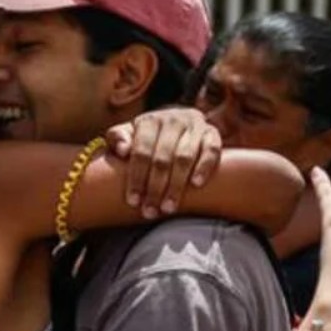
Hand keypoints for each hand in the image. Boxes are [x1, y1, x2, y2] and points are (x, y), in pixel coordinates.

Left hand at [105, 107, 221, 218]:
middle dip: (155, 188)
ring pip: (185, 157)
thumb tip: (122, 151)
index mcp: (149, 121)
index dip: (136, 177)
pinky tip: (196, 185)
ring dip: (176, 185)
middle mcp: (173, 120)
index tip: (133, 201)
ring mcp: (194, 125)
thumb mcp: (128, 133)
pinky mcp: (212, 132)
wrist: (178, 121)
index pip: (141, 151)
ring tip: (168, 207)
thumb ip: (118, 138)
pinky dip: (204, 166)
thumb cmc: (147, 135)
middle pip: (162, 158)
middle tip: (150, 211)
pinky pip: (211, 150)